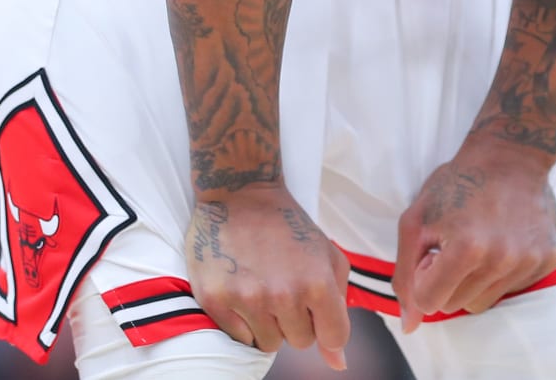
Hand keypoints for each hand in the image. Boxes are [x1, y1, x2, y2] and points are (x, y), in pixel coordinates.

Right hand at [184, 185, 350, 369]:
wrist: (241, 194)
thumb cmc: (290, 226)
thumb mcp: (327, 255)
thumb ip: (339, 308)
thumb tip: (339, 363)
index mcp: (317, 282)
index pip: (334, 336)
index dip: (327, 326)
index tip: (317, 309)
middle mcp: (283, 295)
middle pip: (301, 341)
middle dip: (297, 320)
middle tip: (285, 288)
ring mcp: (247, 299)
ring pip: (269, 345)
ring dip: (270, 323)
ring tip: (264, 289)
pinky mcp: (216, 301)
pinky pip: (240, 338)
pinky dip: (244, 321)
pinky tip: (244, 289)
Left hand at [392, 137, 555, 331]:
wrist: (512, 155)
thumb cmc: (458, 183)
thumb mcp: (417, 220)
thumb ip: (405, 275)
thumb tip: (411, 326)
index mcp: (467, 249)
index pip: (430, 301)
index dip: (425, 275)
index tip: (434, 250)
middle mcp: (503, 260)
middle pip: (456, 305)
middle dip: (448, 280)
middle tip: (456, 242)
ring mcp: (529, 261)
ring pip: (483, 302)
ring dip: (474, 280)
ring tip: (480, 242)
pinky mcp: (549, 260)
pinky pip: (512, 289)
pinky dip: (502, 273)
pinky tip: (504, 240)